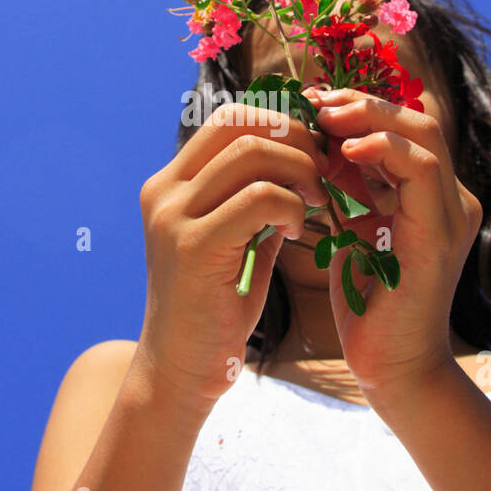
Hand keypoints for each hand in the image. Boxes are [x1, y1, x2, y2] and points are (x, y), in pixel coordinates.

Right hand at [137, 102, 327, 410]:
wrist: (182, 373)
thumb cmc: (215, 310)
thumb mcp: (237, 242)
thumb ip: (257, 201)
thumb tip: (302, 160)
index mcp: (171, 184)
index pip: (229, 118)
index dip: (281, 124)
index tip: (316, 154)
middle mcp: (165, 191)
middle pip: (241, 122)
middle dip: (295, 139)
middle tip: (326, 173)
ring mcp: (174, 216)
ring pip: (252, 152)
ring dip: (299, 170)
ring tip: (315, 201)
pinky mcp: (192, 246)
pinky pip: (259, 198)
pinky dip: (290, 206)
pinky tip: (295, 232)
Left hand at [306, 87, 483, 399]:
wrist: (390, 367)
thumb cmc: (366, 304)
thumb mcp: (351, 229)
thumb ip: (346, 187)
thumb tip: (318, 139)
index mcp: (431, 195)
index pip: (402, 130)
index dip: (359, 108)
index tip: (311, 103)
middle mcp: (451, 198)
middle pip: (417, 121)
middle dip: (363, 103)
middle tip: (315, 99)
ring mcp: (454, 213)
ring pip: (423, 135)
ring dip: (370, 117)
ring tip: (325, 115)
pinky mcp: (442, 233)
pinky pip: (421, 170)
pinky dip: (383, 150)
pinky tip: (346, 148)